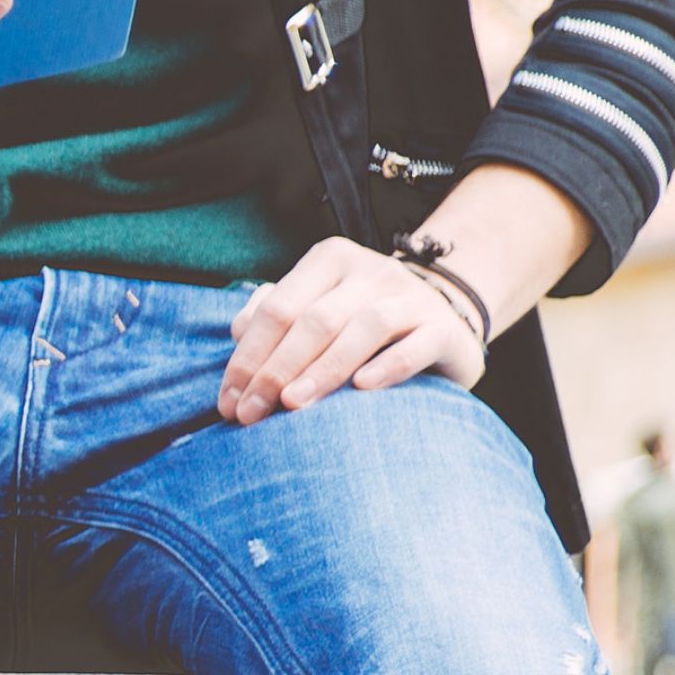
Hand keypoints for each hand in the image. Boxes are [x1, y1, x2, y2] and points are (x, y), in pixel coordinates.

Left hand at [216, 235, 495, 423]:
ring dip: (323, 369)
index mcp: (331, 261)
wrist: (446, 318)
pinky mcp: (443, 329)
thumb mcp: (318, 308)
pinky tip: (362, 388)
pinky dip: (388, 366)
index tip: (228, 402)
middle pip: (315, 319)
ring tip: (293, 404)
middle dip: (276, 368)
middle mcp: (371, 271)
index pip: (280, 307)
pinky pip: (414, 346)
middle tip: (250, 413)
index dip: (249, 355)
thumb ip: (276, 314)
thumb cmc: (363, 323)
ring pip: (363, 328)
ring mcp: (410, 297)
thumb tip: (238, 331)